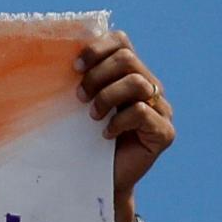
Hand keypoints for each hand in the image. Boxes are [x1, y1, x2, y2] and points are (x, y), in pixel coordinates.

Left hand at [75, 29, 173, 209]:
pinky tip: (105, 134)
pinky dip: (118, 121)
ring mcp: (161, 109)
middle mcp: (150, 87)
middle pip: (127, 59)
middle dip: (97, 75)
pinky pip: (142, 112)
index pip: (122, 41)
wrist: (95, 180)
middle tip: (79, 97)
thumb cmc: (82, 140)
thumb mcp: (77, 106)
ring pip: (137, 83)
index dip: (98, 48)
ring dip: (107, 97)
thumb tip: (57, 57)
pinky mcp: (164, 133)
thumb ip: (78, 81)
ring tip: (92, 116)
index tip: (74, 67)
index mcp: (130, 74)